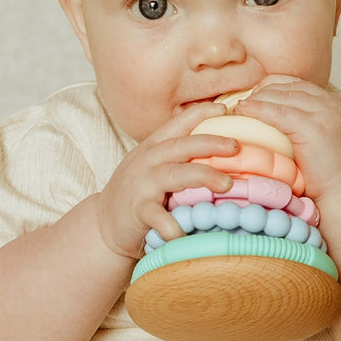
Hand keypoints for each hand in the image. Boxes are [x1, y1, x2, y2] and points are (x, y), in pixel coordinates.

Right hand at [96, 103, 238, 258]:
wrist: (105, 223)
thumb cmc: (140, 194)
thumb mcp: (156, 166)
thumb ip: (181, 156)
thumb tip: (226, 151)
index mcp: (155, 146)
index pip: (180, 122)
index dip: (203, 113)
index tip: (226, 109)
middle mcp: (148, 160)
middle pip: (182, 145)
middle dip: (211, 143)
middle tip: (236, 147)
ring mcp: (142, 185)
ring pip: (175, 174)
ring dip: (203, 176)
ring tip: (227, 184)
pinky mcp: (138, 211)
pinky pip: (159, 217)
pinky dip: (175, 225)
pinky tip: (189, 231)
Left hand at [235, 76, 340, 200]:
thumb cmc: (328, 176)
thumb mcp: (318, 141)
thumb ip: (302, 125)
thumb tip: (269, 119)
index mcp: (334, 103)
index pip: (296, 84)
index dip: (271, 88)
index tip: (253, 99)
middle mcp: (331, 103)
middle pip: (287, 86)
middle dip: (261, 93)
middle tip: (241, 104)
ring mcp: (323, 112)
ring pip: (280, 96)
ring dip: (255, 100)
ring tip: (238, 109)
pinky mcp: (312, 126)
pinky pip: (276, 112)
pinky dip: (256, 110)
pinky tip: (242, 112)